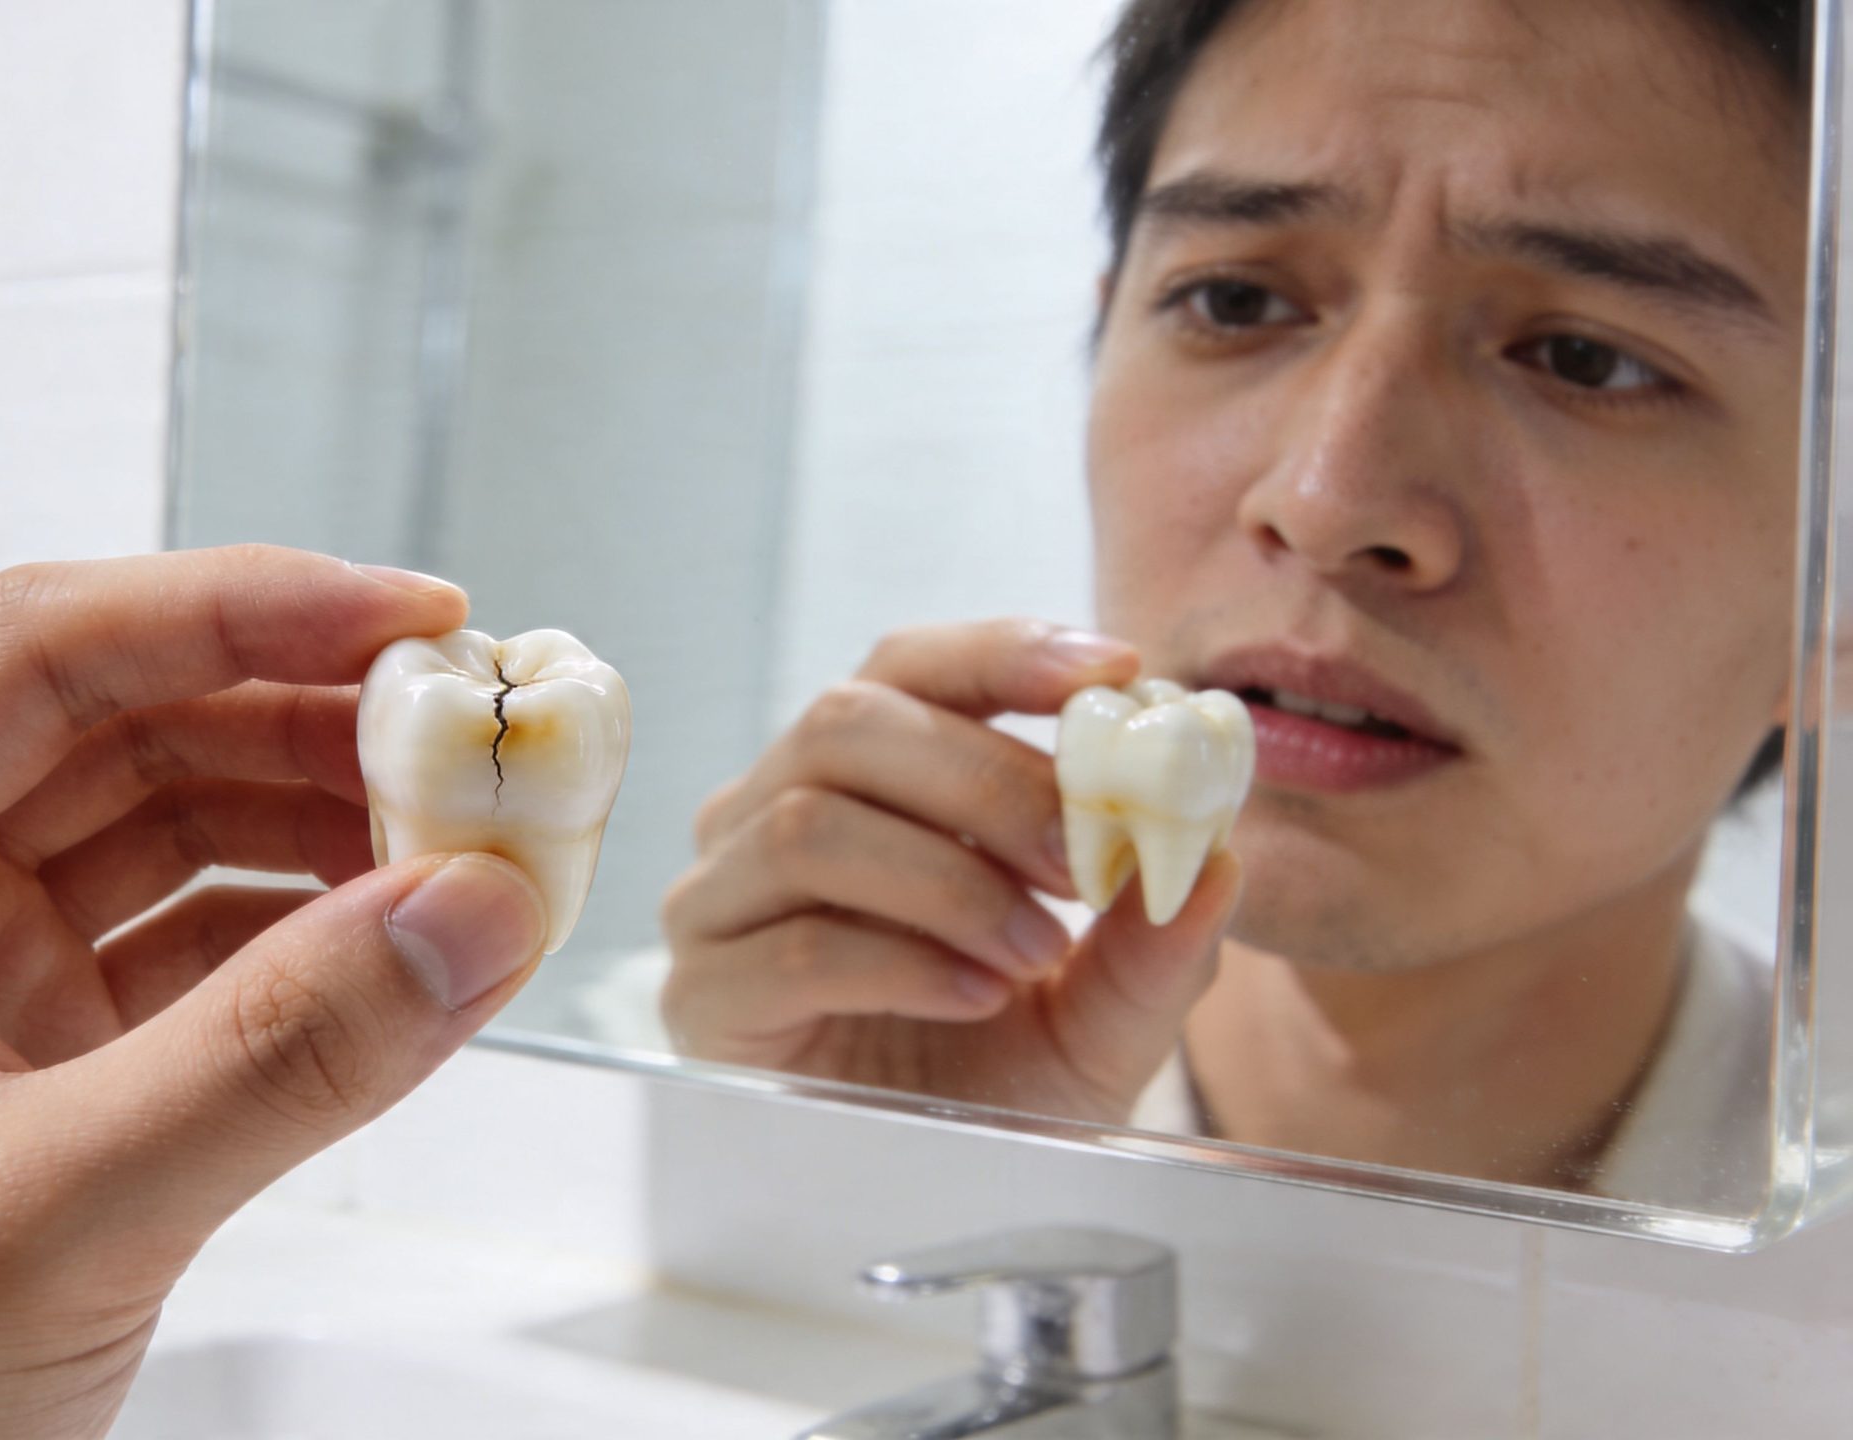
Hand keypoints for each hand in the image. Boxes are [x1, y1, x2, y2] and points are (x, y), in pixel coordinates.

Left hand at [0, 546, 547, 1438]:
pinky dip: (311, 948)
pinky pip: (197, 957)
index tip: (412, 621)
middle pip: (126, 727)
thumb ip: (275, 1062)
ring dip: (327, 834)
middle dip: (312, 726)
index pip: (39, 653)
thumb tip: (471, 917)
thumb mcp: (45, 1218)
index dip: (237, 607)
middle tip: (480, 747)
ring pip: (174, 833)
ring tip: (474, 850)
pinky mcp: (35, 1064)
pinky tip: (413, 956)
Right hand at [659, 619, 1240, 1120]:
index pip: (909, 667)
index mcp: (859, 777)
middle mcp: (764, 814)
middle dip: (985, 781)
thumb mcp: (1105, 1011)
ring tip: (1034, 953)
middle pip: (847, 723)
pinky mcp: (705, 996)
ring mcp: (721, 902)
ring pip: (811, 825)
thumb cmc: (998, 1078)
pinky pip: (794, 944)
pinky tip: (971, 997)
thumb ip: (1155, 939)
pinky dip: (904, 963)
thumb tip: (1219, 855)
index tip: (1117, 672)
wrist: (926, 1197)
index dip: (1004, 652)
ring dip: (949, 883)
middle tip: (1081, 855)